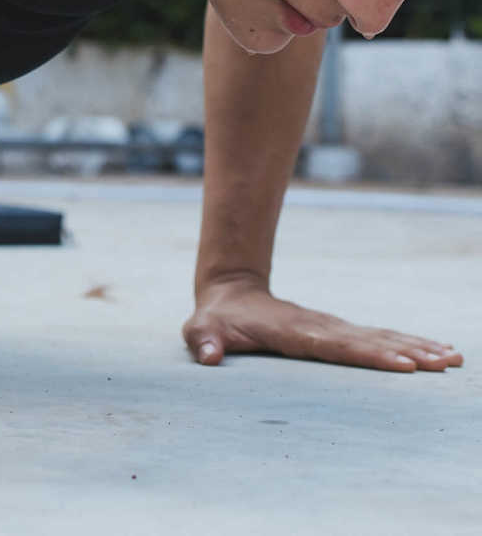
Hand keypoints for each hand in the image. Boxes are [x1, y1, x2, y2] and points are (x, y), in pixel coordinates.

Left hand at [183, 275, 463, 372]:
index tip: (404, 362)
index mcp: (294, 332)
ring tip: (453, 358)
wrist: (231, 293)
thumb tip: (209, 358)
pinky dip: (407, 344)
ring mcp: (332, 328)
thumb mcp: (201, 330)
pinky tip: (435, 353)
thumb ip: (203, 342)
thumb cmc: (217, 321)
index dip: (369, 354)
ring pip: (381, 336)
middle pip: (370, 340)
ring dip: (417, 346)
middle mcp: (321, 327)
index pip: (337, 345)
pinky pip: (378, 338)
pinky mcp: (338, 332)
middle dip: (409, 352)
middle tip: (445, 361)